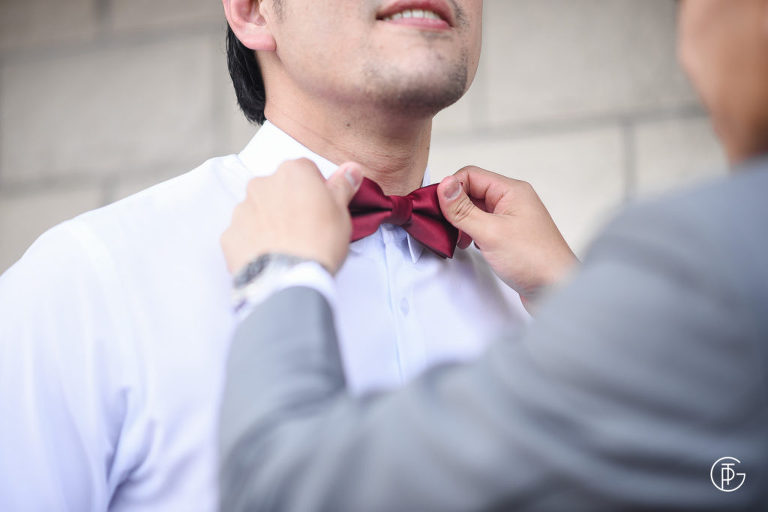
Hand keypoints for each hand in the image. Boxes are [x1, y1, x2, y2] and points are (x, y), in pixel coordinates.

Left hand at [221, 159, 362, 275]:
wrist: (288, 279)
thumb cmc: (320, 242)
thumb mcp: (341, 212)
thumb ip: (342, 186)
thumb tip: (351, 168)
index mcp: (293, 172)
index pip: (306, 171)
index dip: (316, 190)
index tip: (321, 209)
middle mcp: (262, 184)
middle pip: (279, 188)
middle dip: (289, 203)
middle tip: (305, 229)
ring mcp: (242, 209)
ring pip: (259, 210)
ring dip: (270, 221)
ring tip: (286, 246)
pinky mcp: (229, 234)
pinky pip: (243, 233)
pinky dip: (254, 242)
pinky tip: (269, 256)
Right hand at [437, 166, 576, 303]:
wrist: (556, 290)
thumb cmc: (535, 261)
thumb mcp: (490, 233)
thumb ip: (463, 210)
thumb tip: (444, 186)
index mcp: (512, 191)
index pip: (471, 175)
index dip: (451, 188)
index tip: (437, 206)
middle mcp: (512, 201)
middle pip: (472, 191)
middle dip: (454, 207)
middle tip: (442, 224)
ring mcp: (511, 219)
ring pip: (476, 210)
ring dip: (461, 222)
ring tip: (456, 238)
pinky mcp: (508, 236)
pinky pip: (482, 225)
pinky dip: (471, 233)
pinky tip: (468, 245)